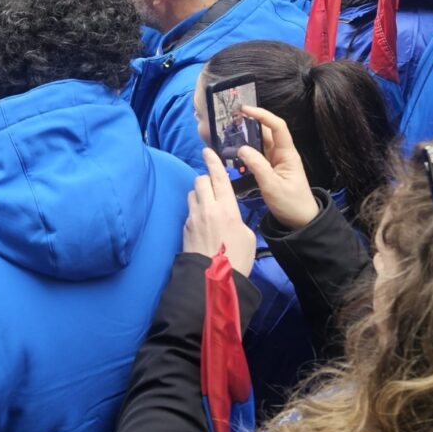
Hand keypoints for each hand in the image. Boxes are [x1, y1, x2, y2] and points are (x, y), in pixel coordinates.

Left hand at [183, 149, 256, 276]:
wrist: (213, 280)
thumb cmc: (237, 260)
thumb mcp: (247, 236)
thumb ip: (237, 218)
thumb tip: (229, 215)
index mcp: (226, 209)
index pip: (218, 178)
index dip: (213, 162)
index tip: (208, 151)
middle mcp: (207, 209)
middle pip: (200, 181)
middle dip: (206, 180)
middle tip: (214, 188)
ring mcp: (193, 218)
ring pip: (192, 194)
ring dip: (199, 195)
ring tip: (208, 206)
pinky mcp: (184, 228)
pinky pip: (189, 211)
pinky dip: (195, 211)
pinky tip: (203, 224)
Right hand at [236, 106, 318, 229]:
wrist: (300, 221)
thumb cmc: (290, 203)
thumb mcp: (273, 186)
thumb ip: (258, 166)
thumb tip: (242, 148)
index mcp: (287, 154)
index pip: (277, 127)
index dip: (262, 115)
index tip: (245, 110)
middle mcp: (282, 153)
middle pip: (266, 132)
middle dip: (250, 123)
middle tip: (230, 120)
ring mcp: (275, 161)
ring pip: (260, 143)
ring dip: (246, 137)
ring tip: (228, 133)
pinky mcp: (270, 169)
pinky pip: (257, 155)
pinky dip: (246, 151)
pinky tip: (233, 152)